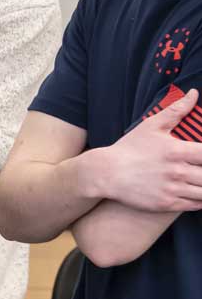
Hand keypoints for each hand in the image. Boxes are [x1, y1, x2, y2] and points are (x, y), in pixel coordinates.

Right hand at [84, 89, 201, 212]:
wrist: (106, 173)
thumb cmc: (129, 148)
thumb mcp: (151, 126)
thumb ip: (176, 110)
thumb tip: (194, 94)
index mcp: (178, 151)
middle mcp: (178, 172)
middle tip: (201, 166)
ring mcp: (173, 189)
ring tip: (200, 178)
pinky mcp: (167, 204)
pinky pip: (196, 204)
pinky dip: (200, 199)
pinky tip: (197, 191)